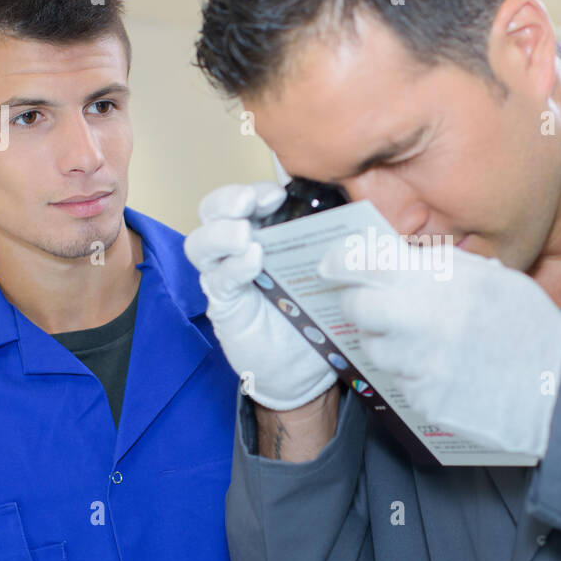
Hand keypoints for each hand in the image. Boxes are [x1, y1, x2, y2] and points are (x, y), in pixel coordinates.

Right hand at [184, 182, 336, 410]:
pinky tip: (253, 263)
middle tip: (250, 203)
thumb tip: (360, 217)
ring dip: (220, 233)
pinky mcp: (224, 306)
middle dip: (227, 201)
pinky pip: (219, 280)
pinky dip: (233, 267)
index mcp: (263, 233)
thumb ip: (335, 243)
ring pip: (200, 244)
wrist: (307, 369)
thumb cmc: (318, 315)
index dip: (253, 190)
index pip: (242, 199)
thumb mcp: (331, 271)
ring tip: (244, 235)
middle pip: (211, 212)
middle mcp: (237, 250)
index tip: (277, 194)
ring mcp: (226, 277)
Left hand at [317, 238, 560, 456]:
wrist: (558, 391)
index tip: (332, 263)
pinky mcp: (425, 400)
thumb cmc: (529, 330)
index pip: (367, 263)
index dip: (340, 261)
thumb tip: (394, 258)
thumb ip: (442, 267)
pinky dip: (412, 374)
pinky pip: (399, 382)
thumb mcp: (493, 279)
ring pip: (376, 349)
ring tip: (424, 340)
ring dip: (388, 342)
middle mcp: (426, 320)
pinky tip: (443, 370)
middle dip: (359, 304)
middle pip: (358, 308)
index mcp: (444, 282)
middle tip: (371, 304)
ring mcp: (423, 364)